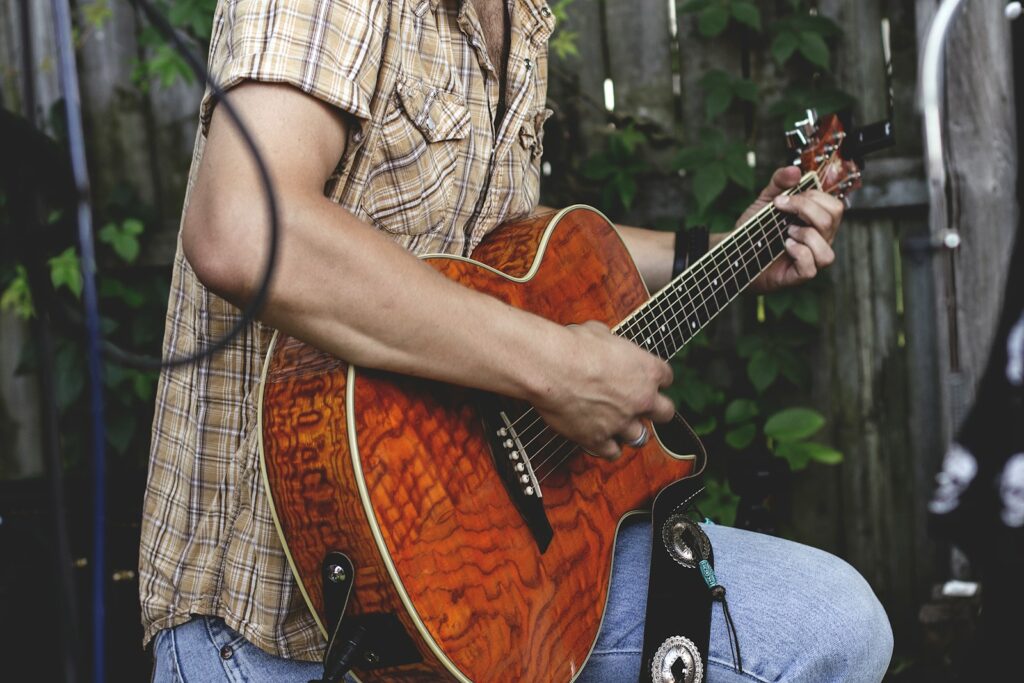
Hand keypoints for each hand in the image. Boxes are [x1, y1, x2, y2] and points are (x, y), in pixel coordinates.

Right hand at [533, 321, 674, 459]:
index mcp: (647, 370)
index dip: (655, 378)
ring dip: (631, 431)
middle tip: (640, 406)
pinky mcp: (599, 439)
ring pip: (640, 437)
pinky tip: (601, 439)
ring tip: (618, 425)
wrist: (552, 367)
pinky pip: (612, 452)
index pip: (666, 377)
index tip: (645, 378)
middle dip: (655, 410)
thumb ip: (611, 345)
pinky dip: (608, 447)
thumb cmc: (573, 346)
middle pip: (665, 413)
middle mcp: (641, 399)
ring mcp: (622, 422)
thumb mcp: (600, 333)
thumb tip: (603, 343)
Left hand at [737, 166, 844, 292]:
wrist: (734, 252)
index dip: (812, 197)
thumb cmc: (755, 229)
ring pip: (827, 249)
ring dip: (806, 235)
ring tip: (787, 233)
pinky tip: (785, 246)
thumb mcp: (765, 200)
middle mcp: (819, 240)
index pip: (834, 206)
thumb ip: (779, 182)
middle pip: (832, 220)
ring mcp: (811, 259)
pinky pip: (812, 267)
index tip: (781, 199)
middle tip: (781, 209)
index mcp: (816, 222)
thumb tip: (795, 170)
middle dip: (805, 209)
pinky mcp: (798, 275)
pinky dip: (799, 253)